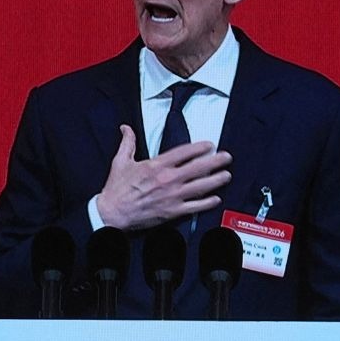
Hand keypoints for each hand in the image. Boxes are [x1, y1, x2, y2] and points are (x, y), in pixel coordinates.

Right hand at [97, 125, 231, 229]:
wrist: (112, 213)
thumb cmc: (116, 189)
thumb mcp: (120, 161)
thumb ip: (127, 143)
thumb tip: (125, 128)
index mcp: (156, 166)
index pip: (184, 152)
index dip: (200, 147)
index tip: (210, 145)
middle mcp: (168, 179)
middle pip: (198, 168)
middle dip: (215, 161)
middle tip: (227, 157)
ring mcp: (172, 196)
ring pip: (200, 186)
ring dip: (216, 180)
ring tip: (227, 175)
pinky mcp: (172, 211)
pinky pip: (194, 207)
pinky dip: (207, 203)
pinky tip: (216, 198)